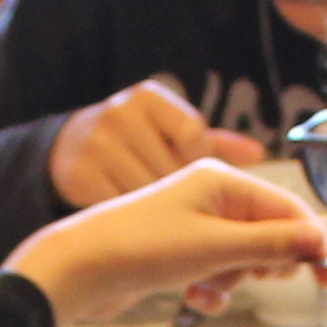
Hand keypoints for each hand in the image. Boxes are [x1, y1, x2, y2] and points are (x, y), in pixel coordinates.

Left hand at [5, 157, 326, 324]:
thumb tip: (321, 240)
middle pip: (268, 233)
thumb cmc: (142, 248)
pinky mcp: (178, 252)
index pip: (287, 207)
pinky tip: (194, 299)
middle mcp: (210, 196)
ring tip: (206, 288)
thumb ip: (273, 244)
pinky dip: (212, 289)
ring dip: (233, 280)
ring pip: (241, 258)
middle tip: (251, 278)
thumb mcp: (217, 247)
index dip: (309, 241)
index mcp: (222, 180)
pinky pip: (215, 272)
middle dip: (263, 263)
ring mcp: (193, 224)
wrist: (77, 269)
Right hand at [46, 79, 265, 207]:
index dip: (202, 167)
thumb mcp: (171, 135)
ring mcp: (96, 144)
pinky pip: (122, 211)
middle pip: (172, 168)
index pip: (193, 135)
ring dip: (162, 217)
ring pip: (147, 193)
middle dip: (186, 200)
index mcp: (149, 98)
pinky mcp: (79, 175)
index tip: (202, 189)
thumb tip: (259, 153)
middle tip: (192, 219)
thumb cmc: (136, 148)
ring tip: (165, 225)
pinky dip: (135, 226)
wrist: (68, 153)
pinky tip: (139, 227)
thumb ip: (215, 145)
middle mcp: (120, 114)